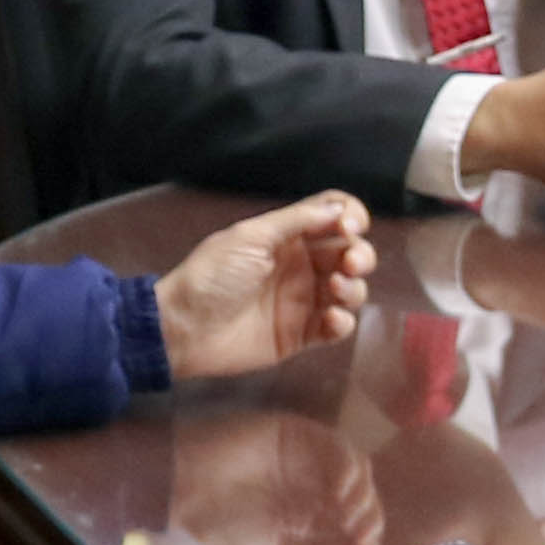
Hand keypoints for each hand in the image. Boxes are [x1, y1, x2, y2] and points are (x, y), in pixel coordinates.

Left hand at [155, 192, 373, 378]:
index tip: (350, 228)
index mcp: (287, 236)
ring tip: (336, 290)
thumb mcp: (251, 237)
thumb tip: (338, 209)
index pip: (332, 217)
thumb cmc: (211, 276)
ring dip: (354, 288)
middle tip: (350, 264)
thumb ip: (297, 221)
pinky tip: (331, 320)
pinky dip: (343, 322)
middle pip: (349, 252)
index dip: (350, 217)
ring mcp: (304, 301)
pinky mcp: (302, 335)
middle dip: (359, 255)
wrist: (184, 328)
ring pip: (351, 289)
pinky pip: (338, 328)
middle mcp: (301, 265)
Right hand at [164, 404, 383, 544]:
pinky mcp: (300, 434)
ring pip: (355, 470)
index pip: (352, 522)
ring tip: (349, 515)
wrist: (185, 487)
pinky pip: (338, 446)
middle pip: (361, 495)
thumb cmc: (222, 523)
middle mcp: (313, 484)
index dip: (366, 536)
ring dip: (363, 494)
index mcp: (307, 514)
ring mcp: (309, 458)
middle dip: (369, 517)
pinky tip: (339, 493)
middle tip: (361, 534)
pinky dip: (348, 469)